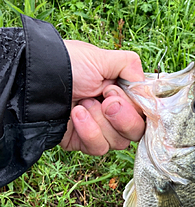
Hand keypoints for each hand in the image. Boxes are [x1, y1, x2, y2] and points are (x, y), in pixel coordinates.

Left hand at [60, 40, 144, 154]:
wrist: (36, 82)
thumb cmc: (67, 65)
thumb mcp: (101, 58)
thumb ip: (130, 66)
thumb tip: (145, 87)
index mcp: (121, 94)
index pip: (145, 113)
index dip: (138, 109)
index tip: (121, 95)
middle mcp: (113, 114)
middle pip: (136, 132)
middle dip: (122, 117)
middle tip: (106, 101)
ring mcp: (99, 130)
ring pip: (118, 142)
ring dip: (100, 121)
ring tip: (82, 103)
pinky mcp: (84, 143)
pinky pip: (98, 148)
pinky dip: (88, 131)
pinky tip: (76, 115)